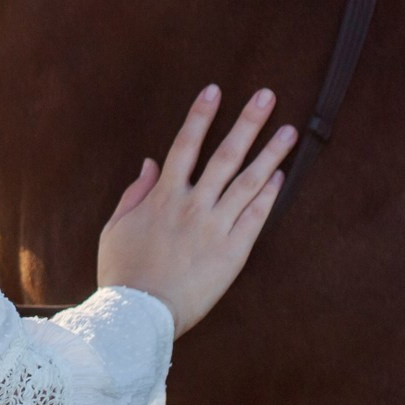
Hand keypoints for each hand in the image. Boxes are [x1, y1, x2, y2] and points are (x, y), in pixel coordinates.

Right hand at [94, 85, 296, 336]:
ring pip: (247, 182)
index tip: (214, 90)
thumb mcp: (116, 227)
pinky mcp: (232, 253)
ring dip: (270, 153)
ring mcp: (215, 228)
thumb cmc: (123, 271)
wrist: (140, 313)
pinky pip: (254, 218)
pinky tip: (280, 176)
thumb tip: (150, 163)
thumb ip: (135, 192)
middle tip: (266, 96)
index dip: (200, 116)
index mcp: (163, 196)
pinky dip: (267, 195)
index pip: (185, 144)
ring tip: (289, 131)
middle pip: (225, 155)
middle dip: (247, 122)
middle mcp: (193, 205)